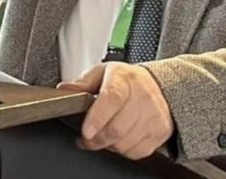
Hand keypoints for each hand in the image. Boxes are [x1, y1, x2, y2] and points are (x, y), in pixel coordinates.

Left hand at [57, 62, 173, 159]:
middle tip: (85, 138)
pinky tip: (120, 137)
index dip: (98, 117)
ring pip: (125, 143)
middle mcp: (142, 95)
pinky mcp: (160, 131)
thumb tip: (65, 89)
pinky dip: (123, 150)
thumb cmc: (125, 81)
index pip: (112, 98)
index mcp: (124, 78)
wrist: (157, 86)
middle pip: (116, 128)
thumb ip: (82, 82)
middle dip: (95, 139)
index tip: (86, 132)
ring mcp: (154, 114)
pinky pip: (136, 152)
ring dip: (108, 145)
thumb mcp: (102, 73)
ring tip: (103, 135)